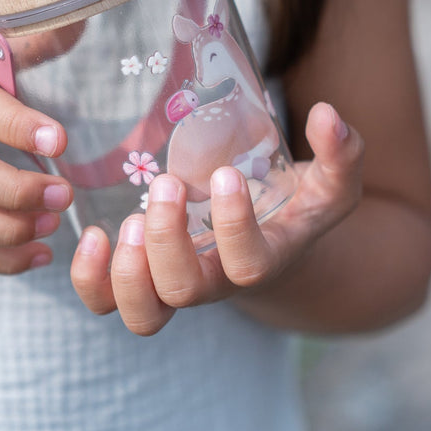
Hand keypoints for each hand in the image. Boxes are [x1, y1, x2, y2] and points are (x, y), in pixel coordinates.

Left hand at [70, 102, 362, 334]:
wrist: (262, 242)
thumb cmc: (292, 206)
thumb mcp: (327, 183)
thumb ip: (341, 154)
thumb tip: (329, 116)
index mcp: (260, 262)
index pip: (248, 266)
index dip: (234, 227)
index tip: (226, 175)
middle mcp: (213, 282)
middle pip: (185, 291)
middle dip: (168, 239)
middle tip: (167, 184)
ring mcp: (172, 286)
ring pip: (143, 315)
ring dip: (128, 272)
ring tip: (128, 220)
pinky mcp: (137, 279)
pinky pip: (105, 302)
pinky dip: (90, 279)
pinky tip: (92, 234)